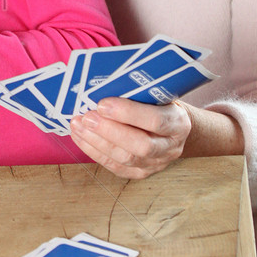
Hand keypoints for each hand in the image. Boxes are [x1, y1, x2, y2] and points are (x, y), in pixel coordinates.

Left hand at [68, 97, 191, 178]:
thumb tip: (103, 84)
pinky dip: (94, 151)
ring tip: (78, 125)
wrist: (171, 128)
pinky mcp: (139, 173)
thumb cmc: (159, 105)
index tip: (103, 104)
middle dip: (109, 131)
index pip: (155, 120)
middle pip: (140, 145)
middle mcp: (170, 147)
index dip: (128, 113)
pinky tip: (80, 136)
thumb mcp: (157, 95)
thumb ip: (138, 92)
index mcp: (178, 123)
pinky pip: (114, 166)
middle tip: (87, 117)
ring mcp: (156, 163)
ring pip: (125, 158)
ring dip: (96, 141)